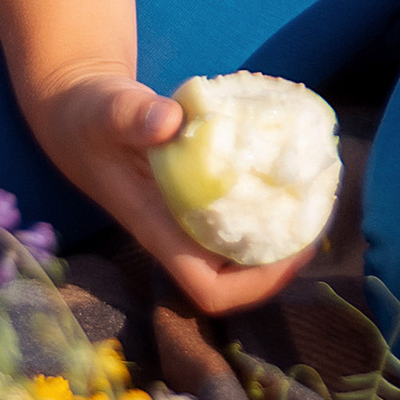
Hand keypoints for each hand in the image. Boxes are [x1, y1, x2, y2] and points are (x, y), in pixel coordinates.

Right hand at [24, 74, 324, 318]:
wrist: (77, 113)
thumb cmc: (90, 117)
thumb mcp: (107, 110)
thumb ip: (133, 115)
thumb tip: (169, 121)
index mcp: (158, 229)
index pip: (209, 289)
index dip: (256, 285)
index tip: (295, 249)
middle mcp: (178, 231)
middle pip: (239, 276)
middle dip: (285, 257)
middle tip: (321, 210)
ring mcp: (189, 214)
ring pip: (244, 244)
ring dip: (282, 227)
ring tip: (317, 190)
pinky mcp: (197, 190)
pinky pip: (239, 208)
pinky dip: (267, 194)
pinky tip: (289, 160)